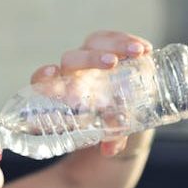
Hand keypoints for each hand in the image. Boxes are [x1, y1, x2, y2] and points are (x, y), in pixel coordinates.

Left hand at [30, 31, 152, 156]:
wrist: (119, 111)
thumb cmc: (103, 123)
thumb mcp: (106, 132)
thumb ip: (109, 138)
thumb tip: (110, 149)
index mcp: (62, 92)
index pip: (42, 80)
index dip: (44, 76)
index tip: (52, 72)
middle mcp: (73, 72)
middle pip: (72, 59)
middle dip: (90, 59)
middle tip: (112, 63)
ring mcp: (90, 56)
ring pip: (95, 43)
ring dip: (116, 45)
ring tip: (138, 53)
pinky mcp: (108, 48)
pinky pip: (113, 38)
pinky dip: (128, 41)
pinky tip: (145, 49)